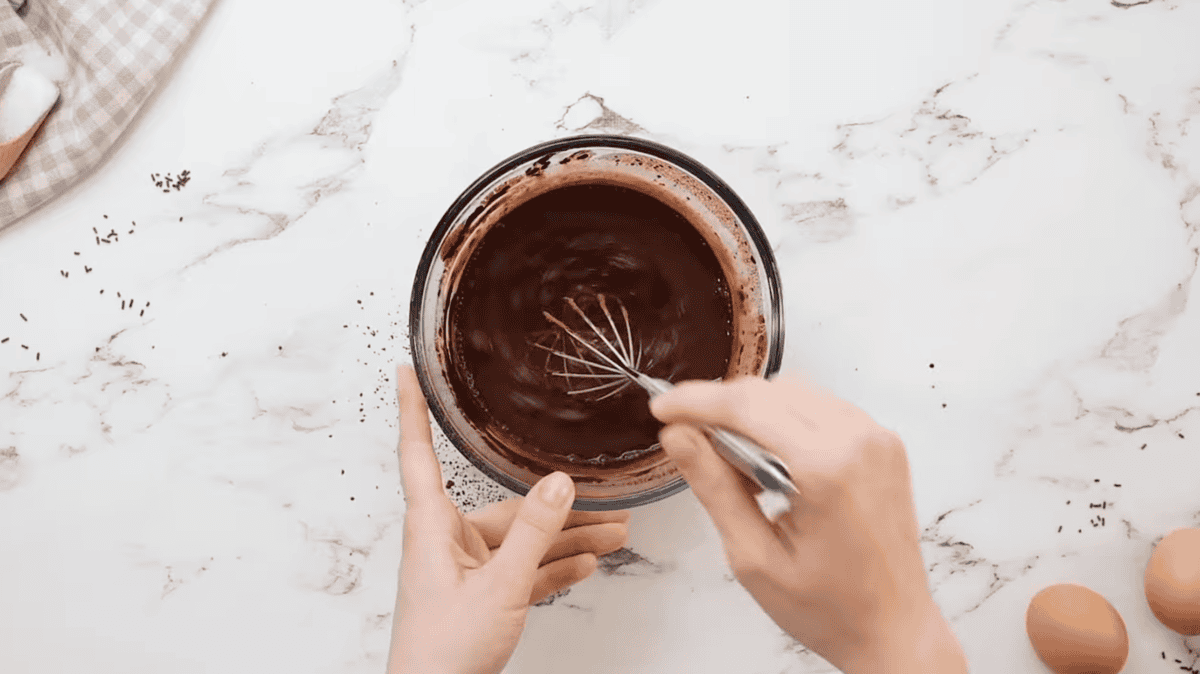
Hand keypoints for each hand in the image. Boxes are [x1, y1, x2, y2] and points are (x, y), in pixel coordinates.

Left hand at [388, 365, 629, 673]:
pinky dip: (555, 569)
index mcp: (432, 527)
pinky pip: (524, 572)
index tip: (406, 371)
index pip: (418, 453)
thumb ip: (534, 535)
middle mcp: (447, 541)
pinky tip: (588, 565)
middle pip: (507, 508)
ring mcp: (466, 571)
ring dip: (568, 540)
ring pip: (523, 542)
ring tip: (617, 533)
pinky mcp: (482, 598)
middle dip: (559, 506)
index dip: (411, 409)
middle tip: (607, 500)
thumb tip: (559, 484)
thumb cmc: (442, 654)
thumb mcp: (498, 587)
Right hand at [650, 375, 967, 673]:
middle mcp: (858, 441)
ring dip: (753, 413)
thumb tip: (679, 437)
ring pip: (793, 392)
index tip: (663, 408)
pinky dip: (785, 421)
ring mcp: (876, 437)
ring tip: (733, 462)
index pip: (745, 407)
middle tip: (688, 438)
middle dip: (720, 407)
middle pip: (768, 392)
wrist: (894, 628)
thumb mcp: (753, 557)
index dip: (695, 401)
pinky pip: (821, 407)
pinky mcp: (882, 443)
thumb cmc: (832, 608)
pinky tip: (770, 462)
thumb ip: (714, 487)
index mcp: (827, 469)